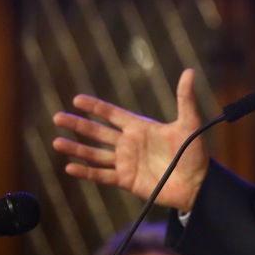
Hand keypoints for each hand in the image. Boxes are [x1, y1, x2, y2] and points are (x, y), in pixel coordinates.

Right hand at [52, 68, 208, 210]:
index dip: (95, 107)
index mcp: (140, 128)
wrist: (197, 184)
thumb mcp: (190, 122)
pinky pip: (102, 176)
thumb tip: (189, 70)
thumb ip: (185, 98)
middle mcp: (129, 144)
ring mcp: (126, 162)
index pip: (112, 114)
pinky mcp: (127, 180)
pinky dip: (86, 172)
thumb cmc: (194, 152)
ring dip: (76, 149)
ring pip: (95, 154)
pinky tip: (70, 167)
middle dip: (77, 125)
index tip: (76, 99)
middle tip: (57, 117)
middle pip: (97, 132)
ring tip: (57, 142)